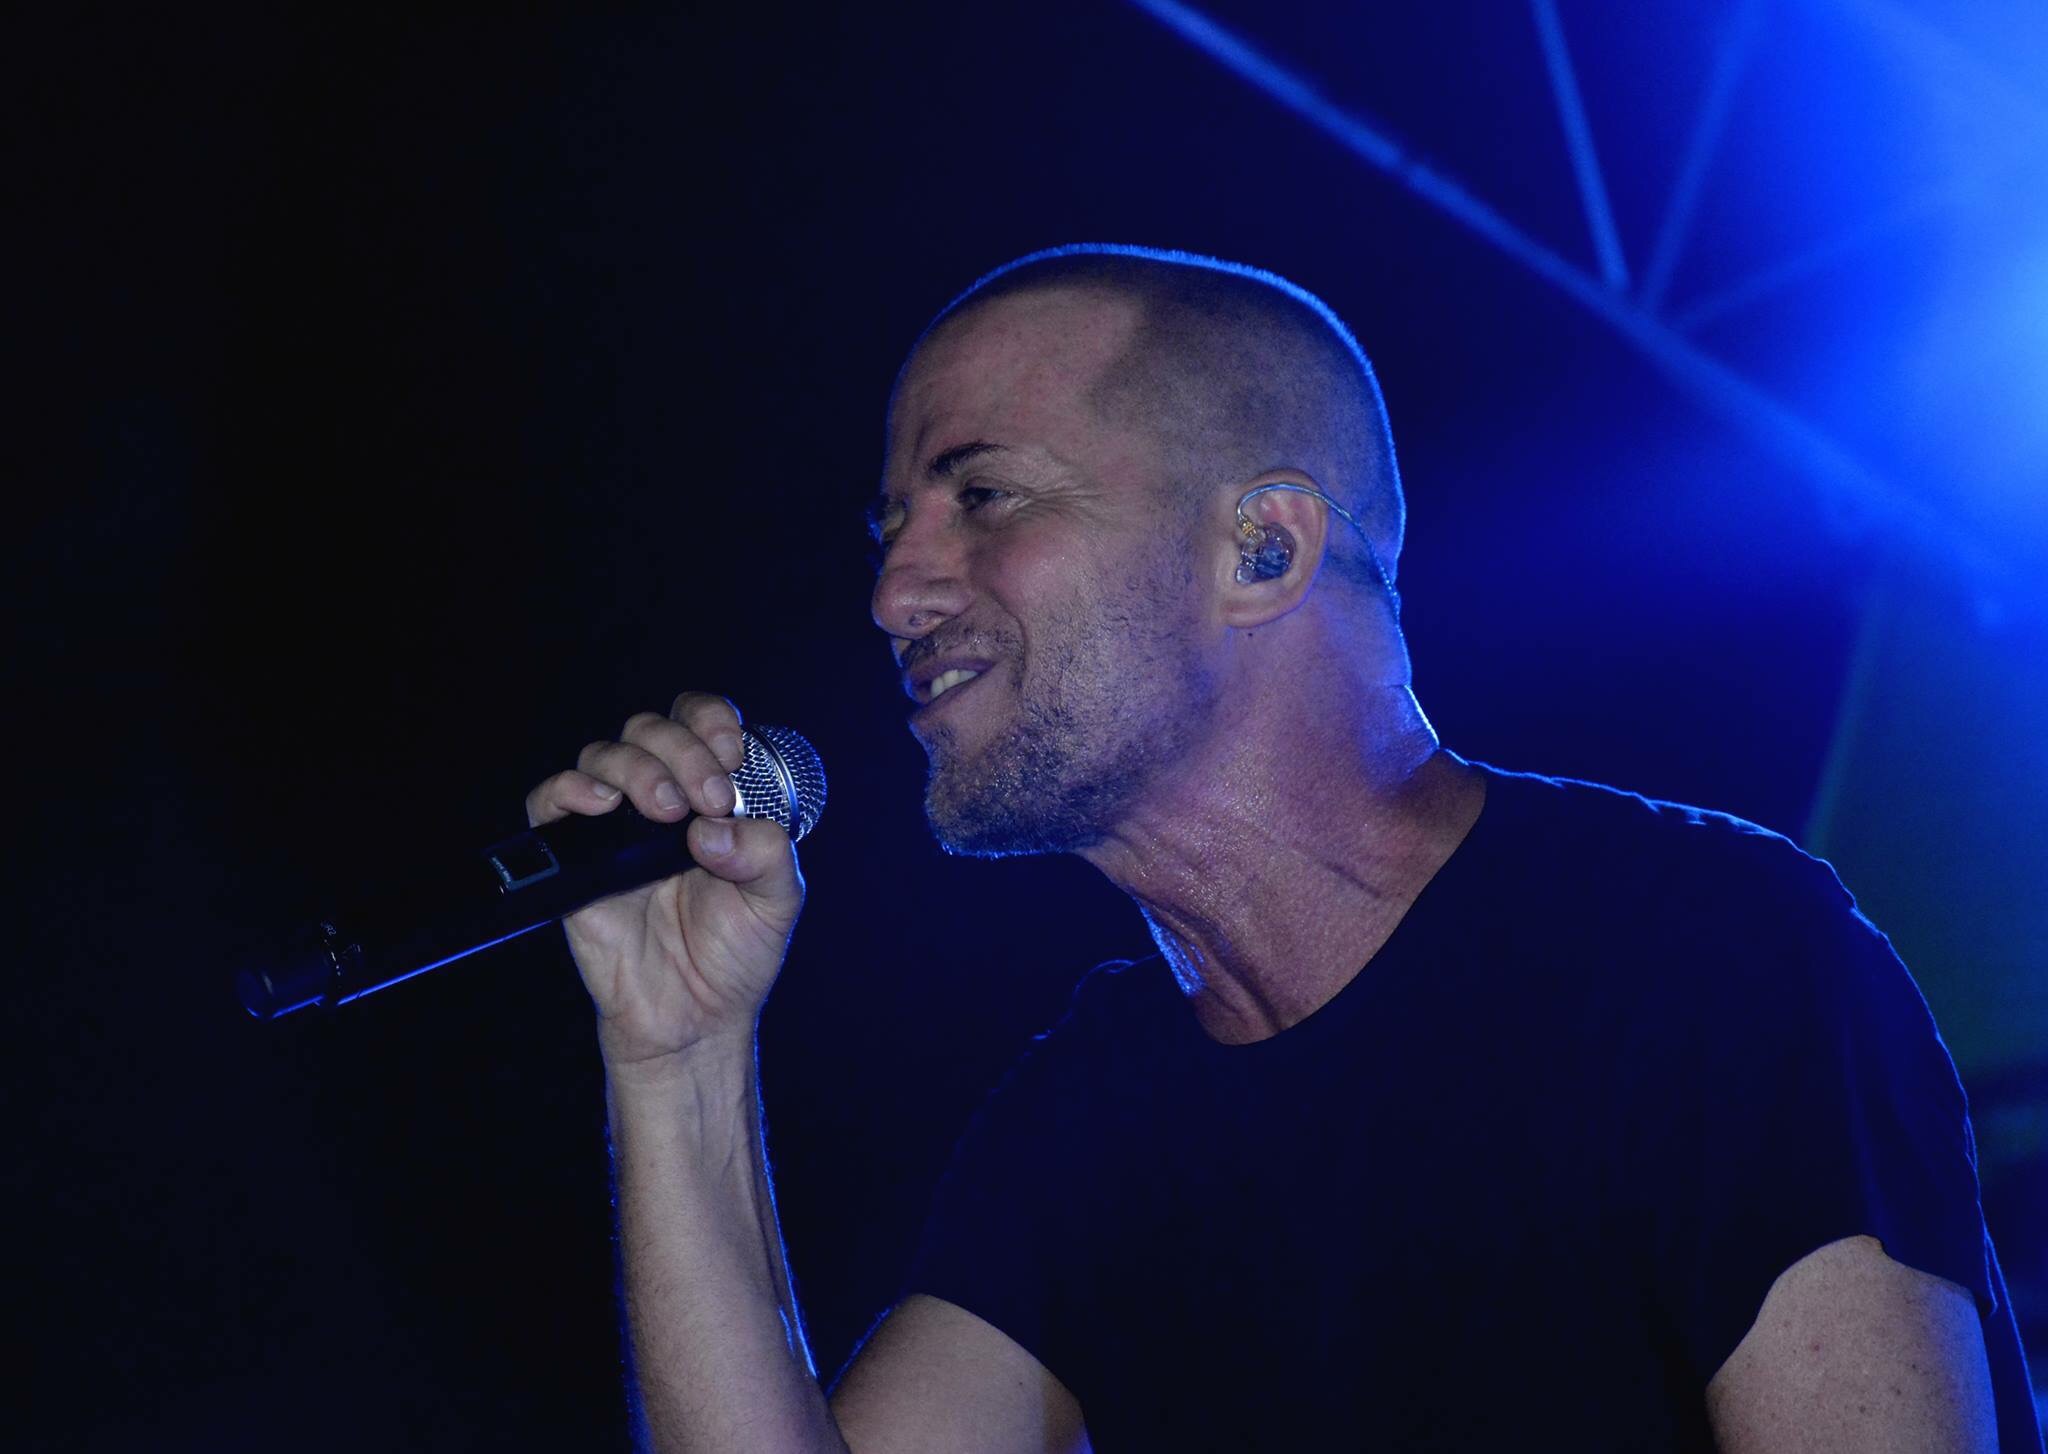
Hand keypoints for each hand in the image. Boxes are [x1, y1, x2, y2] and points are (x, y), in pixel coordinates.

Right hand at [525, 692, 804, 1075]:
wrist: (692, 1017)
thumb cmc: (734, 953)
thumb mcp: (777, 901)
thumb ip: (766, 855)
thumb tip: (714, 828)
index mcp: (712, 796)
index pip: (701, 723)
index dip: (711, 721)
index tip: (730, 753)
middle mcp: (662, 799)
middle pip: (651, 730)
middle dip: (683, 751)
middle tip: (708, 799)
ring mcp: (615, 826)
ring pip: (605, 755)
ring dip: (638, 768)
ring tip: (666, 811)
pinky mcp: (575, 858)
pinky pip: (550, 802)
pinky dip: (569, 789)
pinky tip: (601, 804)